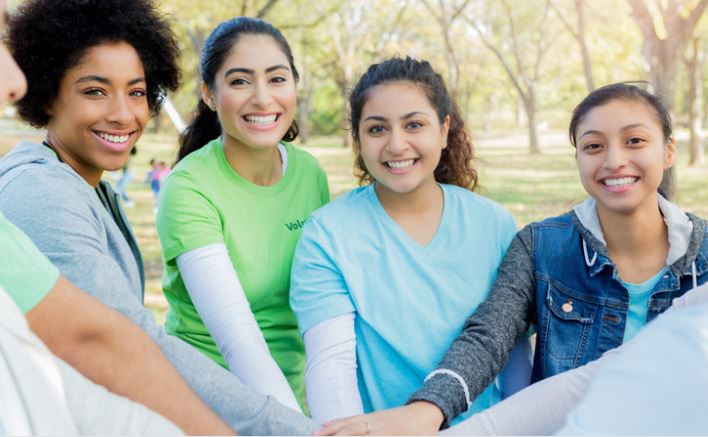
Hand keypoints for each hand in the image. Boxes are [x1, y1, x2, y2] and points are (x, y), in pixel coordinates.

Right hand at [314, 402, 444, 435]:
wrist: (428, 412)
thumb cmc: (424, 433)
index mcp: (388, 435)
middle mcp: (377, 426)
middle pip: (350, 431)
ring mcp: (373, 418)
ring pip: (348, 423)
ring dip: (329, 430)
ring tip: (314, 435)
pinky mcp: (373, 414)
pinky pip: (352, 417)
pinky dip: (338, 421)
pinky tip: (326, 424)